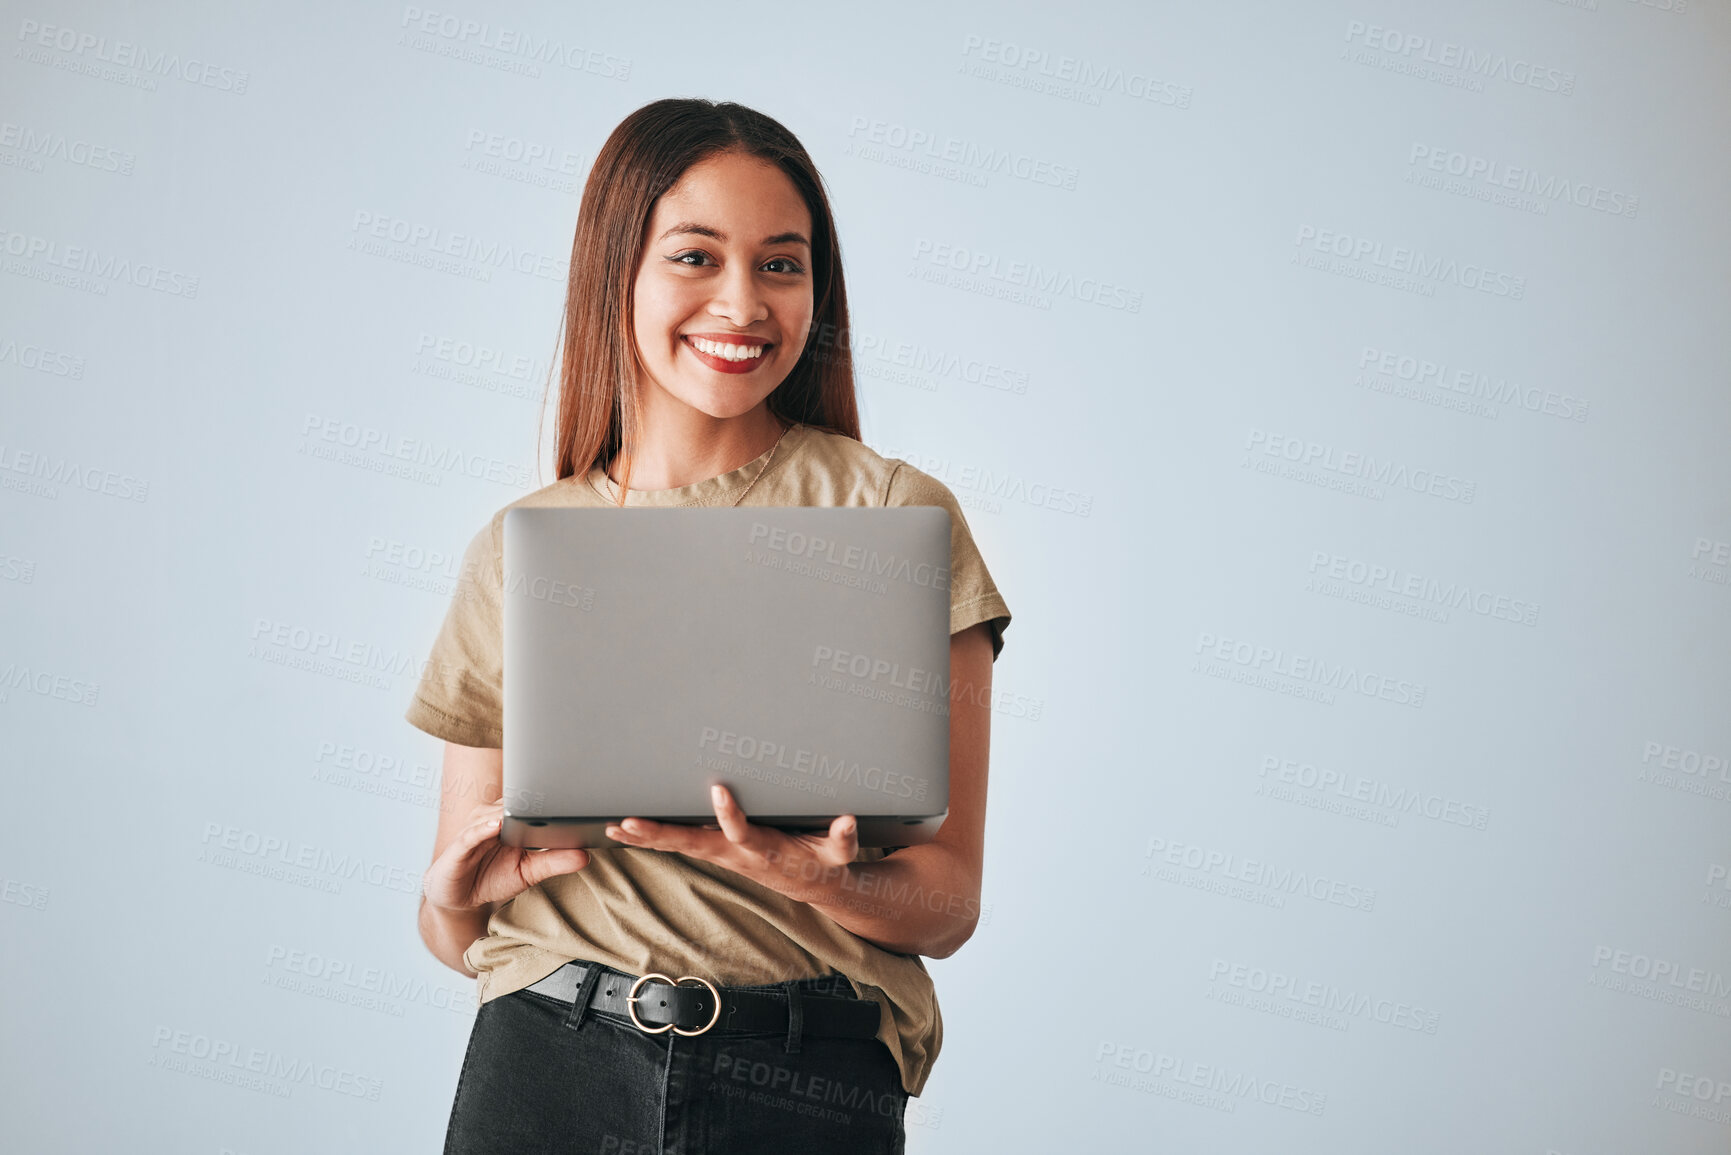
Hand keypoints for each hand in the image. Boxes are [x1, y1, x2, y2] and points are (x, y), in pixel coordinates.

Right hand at [422, 799, 590, 912]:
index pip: (532, 803)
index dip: (551, 797)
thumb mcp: (528, 872)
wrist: (456, 897)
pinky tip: (497, 825)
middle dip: (533, 800)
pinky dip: (484, 828)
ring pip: (494, 814)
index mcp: (510, 820)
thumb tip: (585, 855)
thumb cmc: (490, 878)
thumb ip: (554, 861)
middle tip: (556, 793)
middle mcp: (492, 818)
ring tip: (528, 809)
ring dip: (510, 811)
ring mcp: (474, 829)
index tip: (573, 794)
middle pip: (515, 803)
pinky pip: (472, 833)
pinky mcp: (459, 845)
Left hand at [605, 785, 858, 904]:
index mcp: (761, 849)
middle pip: (691, 842)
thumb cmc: (822, 861)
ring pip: (676, 844)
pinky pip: (676, 843)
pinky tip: (622, 830)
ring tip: (614, 826)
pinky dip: (648, 838)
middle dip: (660, 833)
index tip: (719, 789)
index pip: (741, 831)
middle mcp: (733, 853)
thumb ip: (843, 839)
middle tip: (629, 823)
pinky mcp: (713, 849)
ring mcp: (719, 853)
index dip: (730, 814)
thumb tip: (848, 822)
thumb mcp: (839, 853)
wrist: (811, 884)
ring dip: (644, 837)